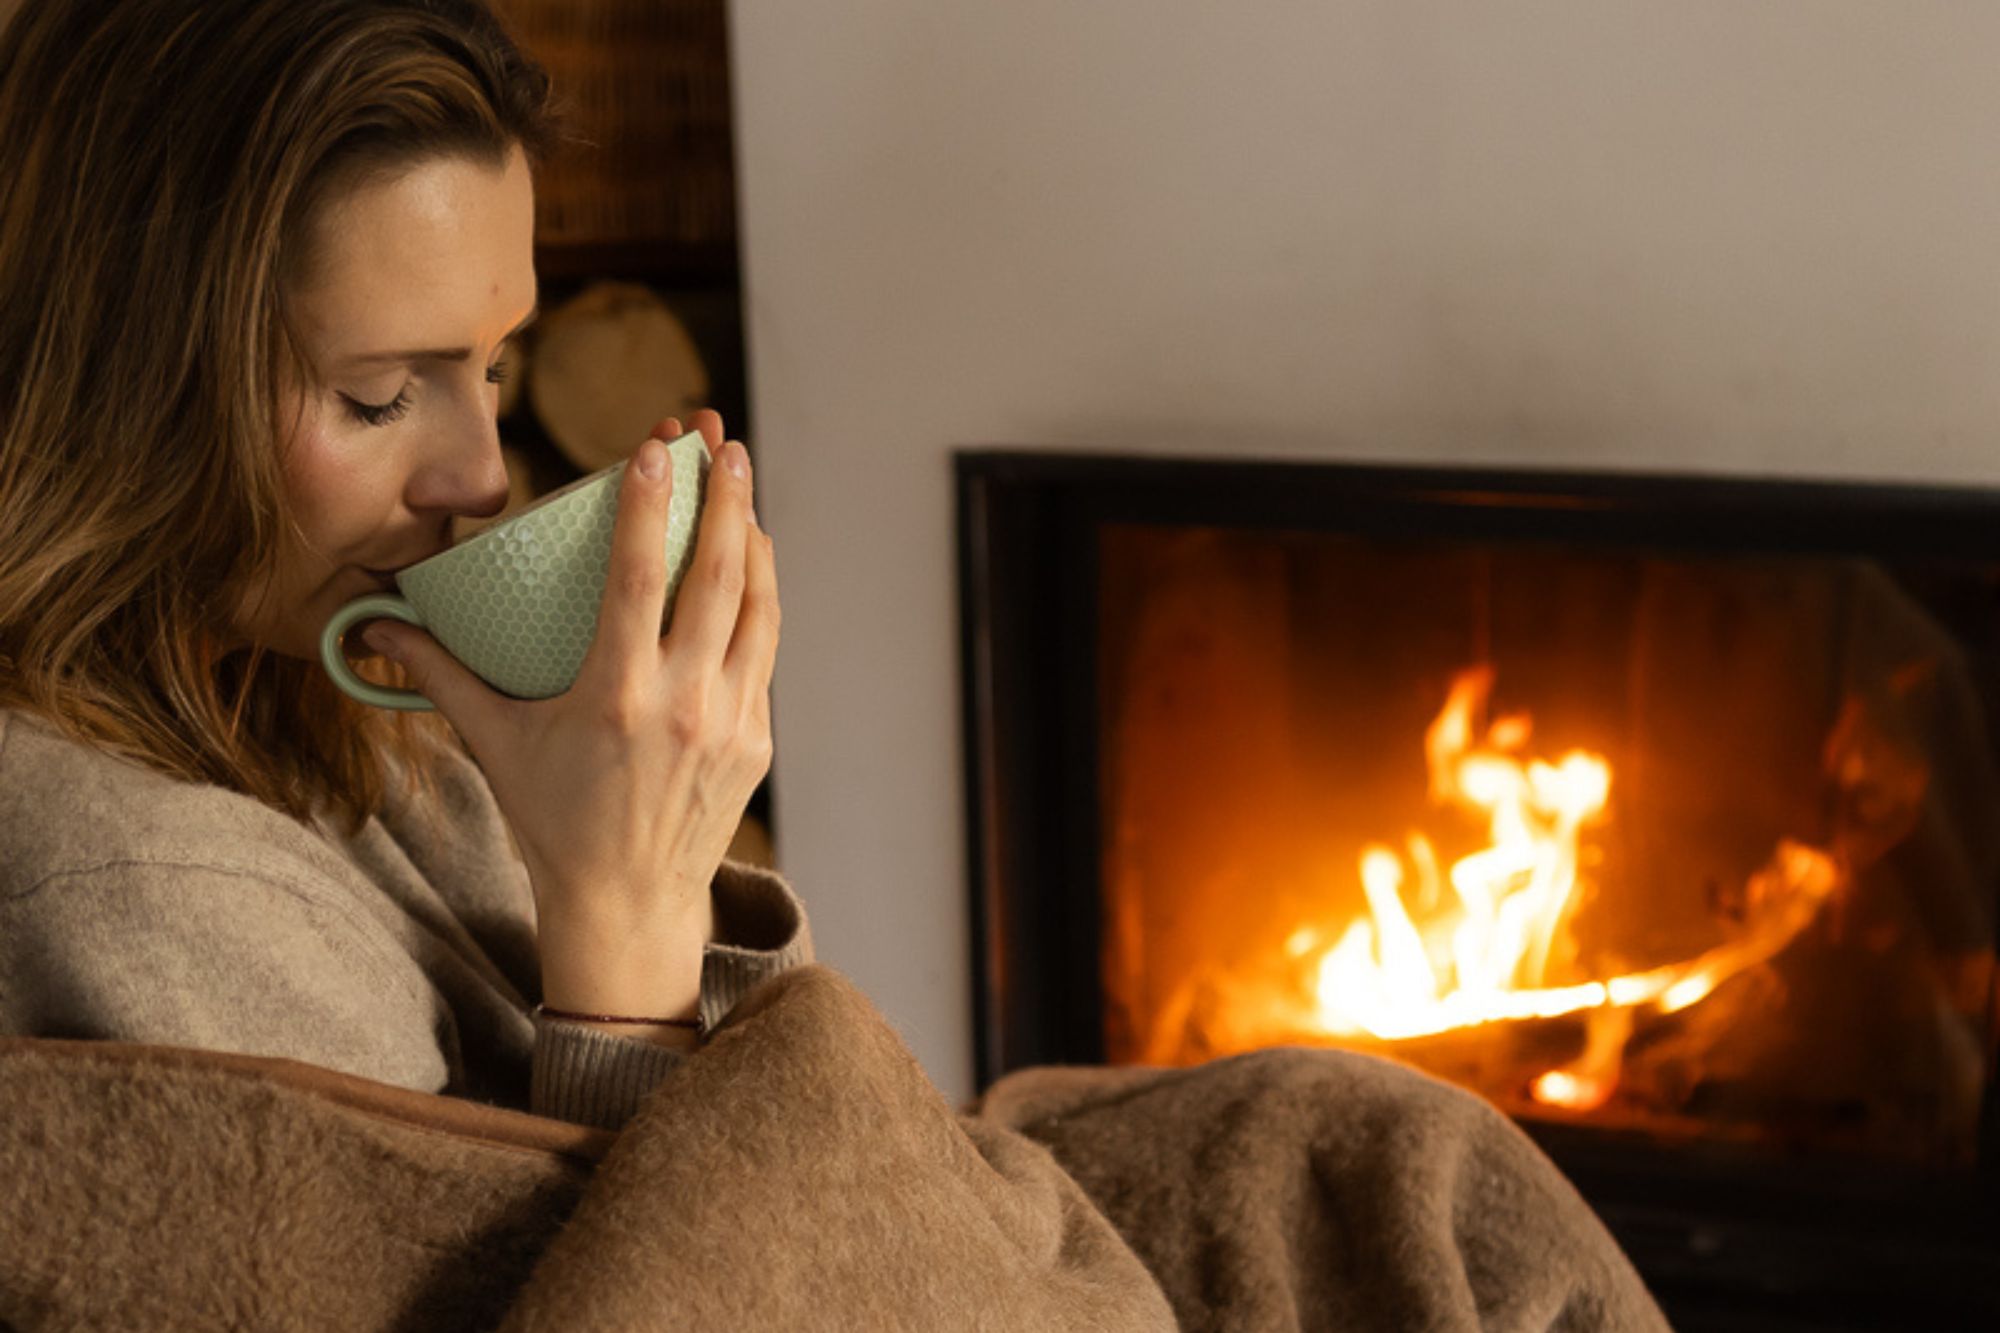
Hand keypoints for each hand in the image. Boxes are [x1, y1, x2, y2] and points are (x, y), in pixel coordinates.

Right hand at [366, 409, 778, 1037]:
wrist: (628, 906)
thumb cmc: (554, 823)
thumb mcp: (495, 746)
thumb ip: (441, 677)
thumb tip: (372, 627)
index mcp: (616, 699)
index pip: (640, 580)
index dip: (650, 507)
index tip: (655, 446)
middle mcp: (683, 705)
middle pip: (717, 577)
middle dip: (722, 498)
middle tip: (719, 439)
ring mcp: (730, 722)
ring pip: (757, 608)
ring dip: (752, 537)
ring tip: (741, 481)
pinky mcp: (757, 739)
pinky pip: (763, 649)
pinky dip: (759, 596)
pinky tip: (750, 560)